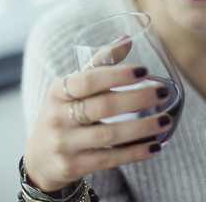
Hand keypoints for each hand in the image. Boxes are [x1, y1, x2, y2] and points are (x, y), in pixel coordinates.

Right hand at [24, 64, 171, 190]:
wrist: (40, 158)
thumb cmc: (64, 112)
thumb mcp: (73, 88)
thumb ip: (100, 64)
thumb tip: (127, 39)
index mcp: (57, 90)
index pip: (89, 80)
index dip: (117, 75)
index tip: (144, 71)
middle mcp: (57, 116)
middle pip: (103, 106)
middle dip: (138, 98)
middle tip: (163, 93)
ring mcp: (63, 143)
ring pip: (109, 135)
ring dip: (142, 127)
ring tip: (166, 120)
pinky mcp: (71, 166)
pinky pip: (109, 159)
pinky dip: (135, 153)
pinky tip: (155, 147)